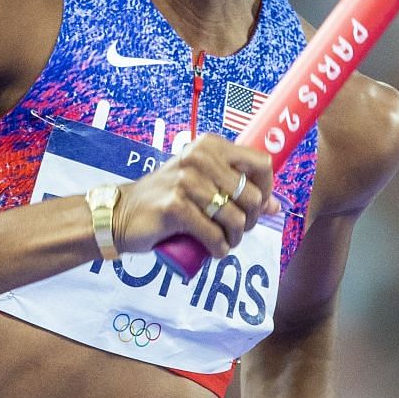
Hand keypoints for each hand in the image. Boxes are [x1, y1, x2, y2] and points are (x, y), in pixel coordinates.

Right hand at [113, 135, 280, 257]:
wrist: (123, 213)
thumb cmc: (167, 199)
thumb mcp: (202, 185)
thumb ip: (235, 189)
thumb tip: (275, 206)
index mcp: (210, 146)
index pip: (261, 163)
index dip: (266, 189)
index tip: (256, 207)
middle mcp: (199, 157)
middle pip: (251, 196)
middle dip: (249, 221)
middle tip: (235, 231)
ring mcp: (186, 181)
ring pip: (235, 219)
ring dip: (234, 239)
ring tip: (224, 243)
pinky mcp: (175, 206)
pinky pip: (214, 235)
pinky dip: (219, 249)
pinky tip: (214, 251)